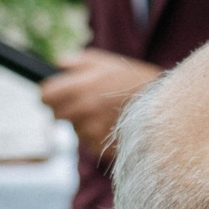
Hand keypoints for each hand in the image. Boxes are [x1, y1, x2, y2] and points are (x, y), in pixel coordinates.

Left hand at [40, 50, 164, 152]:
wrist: (163, 104)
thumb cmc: (133, 79)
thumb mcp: (105, 61)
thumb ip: (76, 62)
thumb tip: (58, 65)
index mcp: (78, 87)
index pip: (45, 96)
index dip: (50, 93)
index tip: (56, 93)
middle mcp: (82, 110)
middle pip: (57, 115)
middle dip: (65, 108)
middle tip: (83, 102)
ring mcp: (92, 131)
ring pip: (75, 130)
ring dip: (84, 123)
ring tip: (105, 113)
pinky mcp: (102, 146)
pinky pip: (90, 143)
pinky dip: (97, 136)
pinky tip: (112, 125)